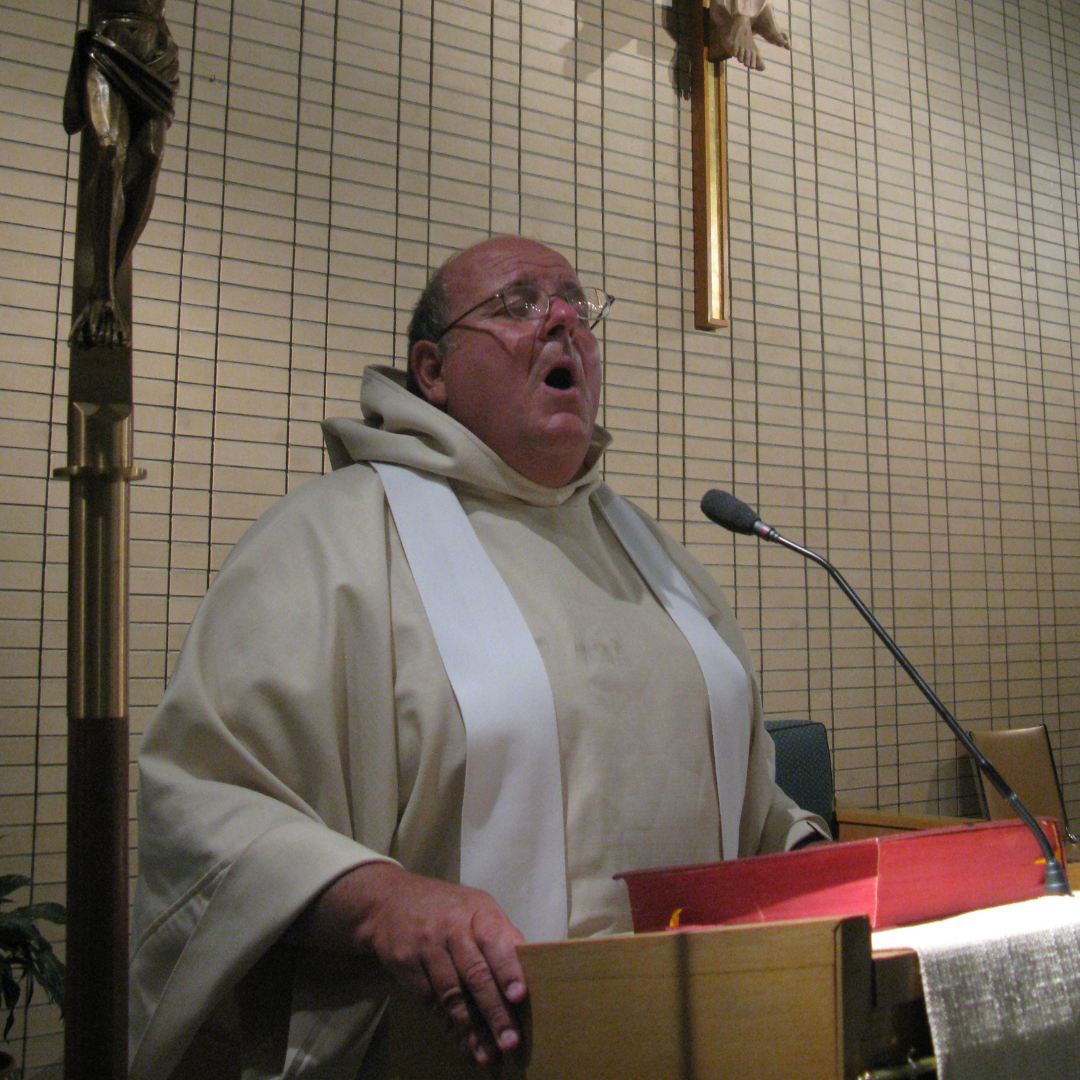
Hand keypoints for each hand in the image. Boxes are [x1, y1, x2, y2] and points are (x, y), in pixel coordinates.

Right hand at [306, 862, 527, 1063]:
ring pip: (452, 994)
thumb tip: (529, 964)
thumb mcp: (476, 906)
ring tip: (488, 1053)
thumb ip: (501, 933)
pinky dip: (448, 1027)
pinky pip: (430, 1001)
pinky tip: (462, 1044)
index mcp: (476, 910)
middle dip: (494, 1010)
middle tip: (509, 1041)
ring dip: (471, 1029)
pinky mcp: (406, 965)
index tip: (518, 996)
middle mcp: (451, 927)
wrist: (389, 900)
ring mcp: (426, 946)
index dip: (507, 968)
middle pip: (475, 973)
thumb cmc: (446, 907)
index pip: (495, 939)